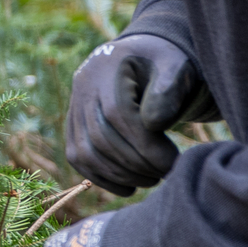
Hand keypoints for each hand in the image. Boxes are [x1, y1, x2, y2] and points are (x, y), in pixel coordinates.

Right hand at [64, 31, 206, 195]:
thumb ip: (169, 90)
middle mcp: (83, 86)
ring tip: (151, 179)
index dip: (144, 145)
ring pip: (86, 152)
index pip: (118, 114)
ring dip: (120, 175)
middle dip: (136, 163)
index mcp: (107, 68)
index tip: (172, 162)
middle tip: (165, 174)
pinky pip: (78, 158)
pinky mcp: (72, 127)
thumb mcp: (175, 67)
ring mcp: (73, 107)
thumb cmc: (165, 66)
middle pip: (101, 137)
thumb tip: (154, 123)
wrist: (140, 59)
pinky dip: (102, 179)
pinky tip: (129, 187)